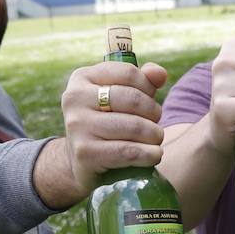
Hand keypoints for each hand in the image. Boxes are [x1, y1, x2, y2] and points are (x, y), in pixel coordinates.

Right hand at [60, 60, 167, 192]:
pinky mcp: (85, 153)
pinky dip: (150, 154)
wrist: (82, 160)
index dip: (149, 88)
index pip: (129, 73)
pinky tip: (153, 155)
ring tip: (154, 139)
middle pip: (134, 99)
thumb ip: (144, 80)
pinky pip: (130, 151)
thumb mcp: (122, 95)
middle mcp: (75, 98)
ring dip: (155, 135)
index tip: (149, 100)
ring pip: (135, 126)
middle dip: (154, 112)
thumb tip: (159, 74)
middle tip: (154, 123)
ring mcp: (77, 126)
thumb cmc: (109, 120)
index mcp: (83, 77)